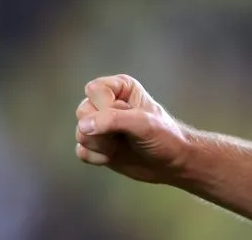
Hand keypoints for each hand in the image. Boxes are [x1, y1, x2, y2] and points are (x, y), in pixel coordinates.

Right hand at [75, 74, 190, 184]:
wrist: (171, 163)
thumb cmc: (164, 137)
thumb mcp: (143, 124)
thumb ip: (113, 120)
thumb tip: (83, 125)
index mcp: (120, 88)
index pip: (94, 90)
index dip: (105, 106)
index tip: (127, 115)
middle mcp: (106, 103)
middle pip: (83, 111)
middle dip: (103, 129)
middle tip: (125, 134)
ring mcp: (100, 126)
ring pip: (80, 132)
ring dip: (101, 145)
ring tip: (121, 145)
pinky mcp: (97, 146)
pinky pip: (81, 150)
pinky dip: (96, 157)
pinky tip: (113, 157)